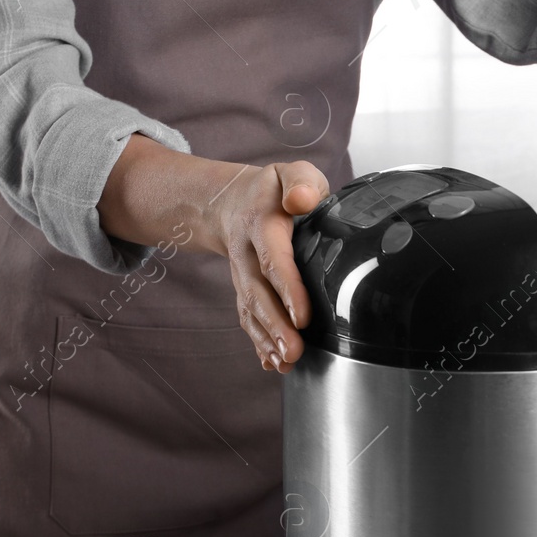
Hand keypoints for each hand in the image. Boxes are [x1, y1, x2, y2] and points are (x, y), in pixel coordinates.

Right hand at [211, 161, 328, 372]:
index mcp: (261, 225)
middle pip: (257, 292)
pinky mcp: (245, 290)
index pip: (275, 259)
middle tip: (293, 352)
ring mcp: (242, 275)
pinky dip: (259, 342)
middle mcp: (247, 254)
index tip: (303, 316)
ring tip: (285, 363)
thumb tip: (302, 201)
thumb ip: (301, 182)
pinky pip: (248, 317)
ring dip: (266, 339)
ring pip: (250, 310)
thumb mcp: (291, 173)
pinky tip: (272, 363)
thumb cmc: (274, 190)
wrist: (233, 201)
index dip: (288, 288)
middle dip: (275, 325)